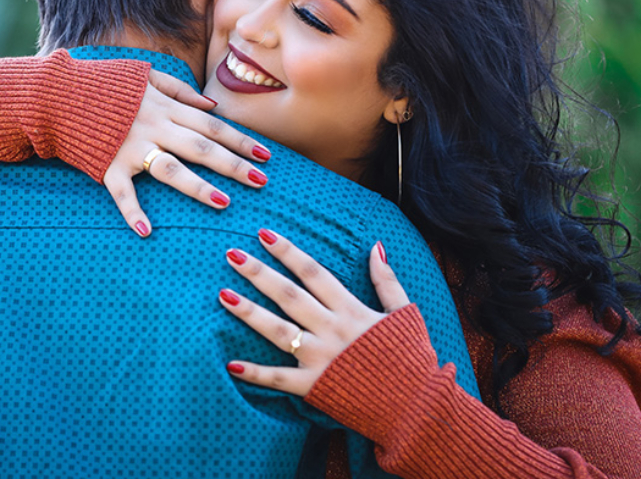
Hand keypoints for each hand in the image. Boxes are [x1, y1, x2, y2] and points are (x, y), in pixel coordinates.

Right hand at [102, 70, 271, 236]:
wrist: (58, 92)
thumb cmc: (104, 84)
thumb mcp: (145, 75)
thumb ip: (180, 90)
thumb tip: (211, 106)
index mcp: (165, 107)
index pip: (212, 125)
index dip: (240, 140)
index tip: (266, 155)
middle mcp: (154, 127)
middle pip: (201, 148)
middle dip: (233, 164)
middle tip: (261, 181)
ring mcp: (131, 148)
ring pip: (171, 169)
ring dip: (198, 187)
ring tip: (224, 202)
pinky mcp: (107, 165)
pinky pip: (122, 192)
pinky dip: (132, 212)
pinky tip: (146, 231)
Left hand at [217, 230, 410, 395]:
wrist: (416, 406)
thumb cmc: (412, 357)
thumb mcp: (405, 312)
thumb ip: (386, 280)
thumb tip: (375, 246)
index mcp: (352, 310)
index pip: (314, 273)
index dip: (288, 252)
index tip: (265, 234)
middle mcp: (332, 330)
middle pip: (289, 296)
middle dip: (259, 273)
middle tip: (231, 255)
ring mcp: (321, 359)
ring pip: (278, 331)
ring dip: (249, 312)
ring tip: (223, 295)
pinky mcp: (314, 387)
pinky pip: (279, 379)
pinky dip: (255, 373)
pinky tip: (230, 364)